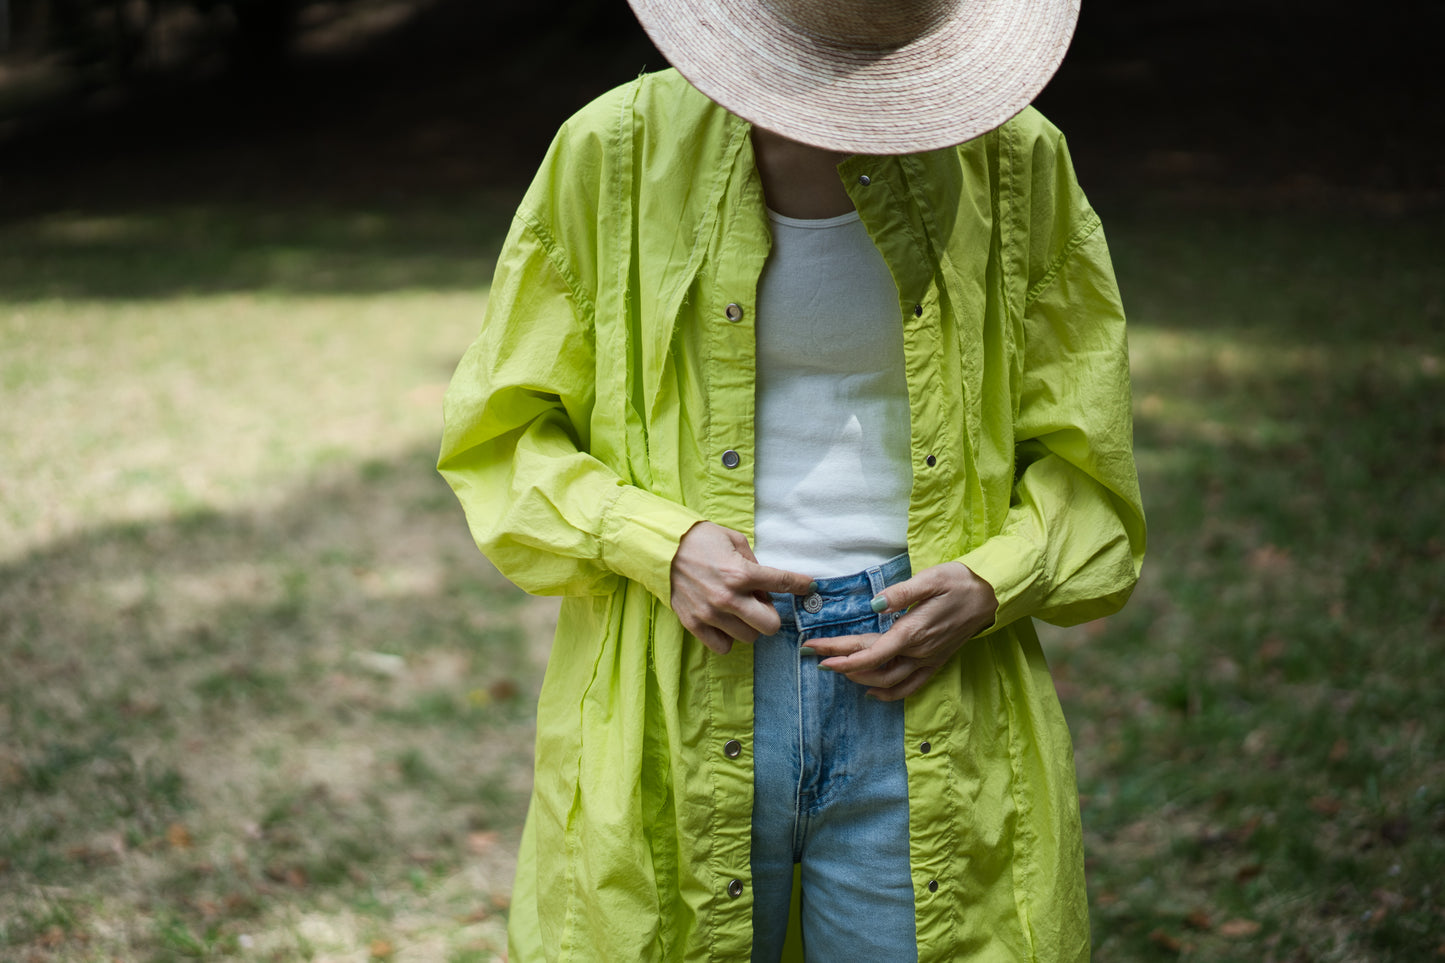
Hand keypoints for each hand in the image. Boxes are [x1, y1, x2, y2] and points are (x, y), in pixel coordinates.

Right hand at [669, 522, 815, 653]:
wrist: (661, 548)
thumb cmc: (700, 540)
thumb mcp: (734, 541)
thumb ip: (754, 563)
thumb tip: (766, 585)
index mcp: (741, 572)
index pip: (782, 583)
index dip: (801, 585)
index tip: (809, 587)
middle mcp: (728, 597)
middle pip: (770, 625)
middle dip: (771, 615)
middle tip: (760, 604)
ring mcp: (710, 613)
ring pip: (749, 637)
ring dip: (749, 625)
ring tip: (738, 611)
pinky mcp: (694, 624)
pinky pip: (723, 646)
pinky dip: (728, 637)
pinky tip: (724, 622)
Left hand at [806, 562, 997, 700]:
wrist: (991, 595)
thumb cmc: (959, 582)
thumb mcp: (931, 578)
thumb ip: (901, 593)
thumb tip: (874, 605)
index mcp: (913, 632)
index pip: (869, 652)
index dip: (841, 655)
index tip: (816, 652)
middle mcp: (918, 652)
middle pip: (872, 666)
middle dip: (841, 663)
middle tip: (813, 655)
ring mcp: (928, 660)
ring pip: (888, 681)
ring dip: (859, 678)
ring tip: (835, 668)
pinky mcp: (935, 662)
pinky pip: (909, 687)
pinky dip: (888, 692)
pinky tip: (872, 691)